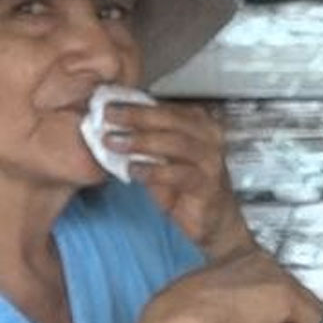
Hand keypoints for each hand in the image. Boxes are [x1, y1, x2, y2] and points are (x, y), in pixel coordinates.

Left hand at [105, 101, 255, 258]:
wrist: (213, 219)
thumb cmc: (186, 186)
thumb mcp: (163, 156)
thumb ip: (145, 139)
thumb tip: (111, 124)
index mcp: (199, 123)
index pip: (165, 107)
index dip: (135, 104)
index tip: (108, 104)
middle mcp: (210, 138)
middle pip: (171, 119)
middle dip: (136, 116)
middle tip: (108, 116)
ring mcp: (212, 161)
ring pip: (176, 143)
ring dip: (142, 141)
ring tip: (114, 142)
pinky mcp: (208, 185)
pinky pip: (180, 174)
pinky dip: (153, 171)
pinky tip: (133, 170)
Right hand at [108, 250, 322, 322]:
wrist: (178, 321)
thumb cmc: (183, 321)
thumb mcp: (210, 311)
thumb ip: (233, 310)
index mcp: (239, 258)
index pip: (268, 285)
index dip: (269, 315)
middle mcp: (260, 258)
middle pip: (289, 295)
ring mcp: (275, 274)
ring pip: (303, 308)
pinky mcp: (286, 294)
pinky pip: (311, 319)